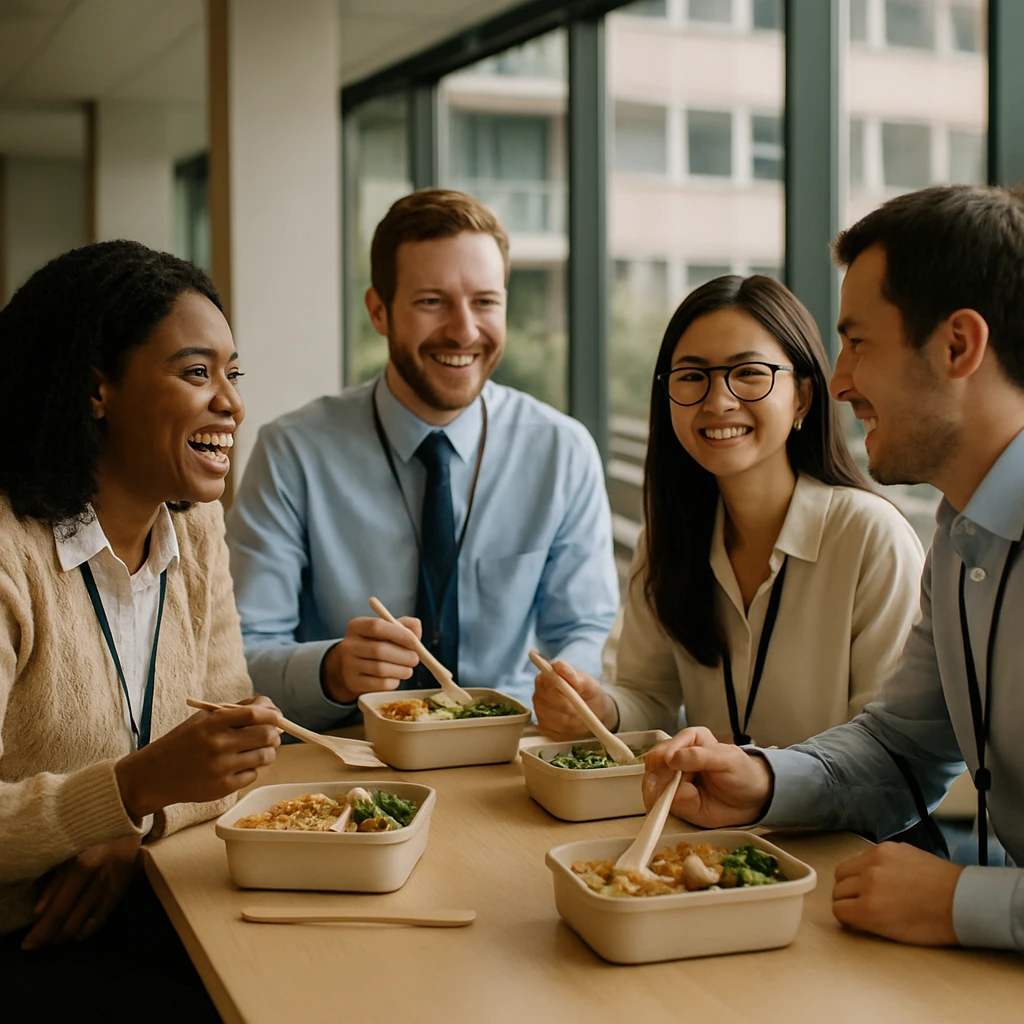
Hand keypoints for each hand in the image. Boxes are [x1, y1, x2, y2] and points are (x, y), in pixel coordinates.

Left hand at [21, 834, 141, 950]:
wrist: (128, 823)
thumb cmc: (92, 836)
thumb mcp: (69, 853)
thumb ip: (54, 882)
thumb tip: (38, 912)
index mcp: (81, 868)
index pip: (57, 910)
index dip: (41, 931)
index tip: (28, 944)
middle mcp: (97, 882)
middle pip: (70, 921)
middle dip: (51, 937)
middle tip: (39, 942)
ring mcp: (110, 888)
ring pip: (85, 924)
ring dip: (66, 935)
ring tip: (55, 938)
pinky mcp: (120, 891)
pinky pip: (102, 918)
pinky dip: (87, 930)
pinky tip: (78, 934)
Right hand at [115, 698, 281, 820]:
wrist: (155, 774)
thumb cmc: (184, 741)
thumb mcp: (204, 719)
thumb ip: (236, 711)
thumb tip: (271, 711)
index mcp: (213, 722)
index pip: (255, 714)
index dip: (273, 714)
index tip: (277, 716)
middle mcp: (218, 744)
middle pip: (267, 735)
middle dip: (275, 734)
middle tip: (272, 734)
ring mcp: (221, 767)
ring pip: (265, 756)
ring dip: (268, 752)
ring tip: (258, 750)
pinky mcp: (223, 787)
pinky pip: (253, 775)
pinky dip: (253, 769)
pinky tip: (240, 765)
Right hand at [320, 616, 422, 703]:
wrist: (351, 667)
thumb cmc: (375, 644)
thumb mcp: (385, 631)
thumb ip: (403, 625)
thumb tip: (416, 627)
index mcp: (356, 626)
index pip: (376, 626)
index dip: (399, 634)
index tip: (414, 641)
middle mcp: (349, 645)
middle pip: (379, 650)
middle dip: (403, 656)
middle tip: (415, 659)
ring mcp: (349, 665)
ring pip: (380, 669)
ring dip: (401, 670)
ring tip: (408, 669)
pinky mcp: (353, 683)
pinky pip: (379, 684)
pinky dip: (393, 682)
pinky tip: (395, 677)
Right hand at [532, 659, 616, 739]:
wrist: (594, 709)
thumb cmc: (588, 692)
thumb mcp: (585, 681)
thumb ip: (571, 673)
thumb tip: (558, 665)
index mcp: (544, 679)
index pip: (545, 684)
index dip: (560, 690)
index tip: (574, 694)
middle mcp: (538, 696)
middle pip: (546, 704)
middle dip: (567, 707)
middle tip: (581, 707)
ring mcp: (539, 713)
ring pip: (551, 719)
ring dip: (569, 719)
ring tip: (581, 715)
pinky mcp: (544, 728)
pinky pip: (553, 731)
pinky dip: (567, 730)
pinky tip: (575, 724)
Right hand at [642, 727, 772, 826]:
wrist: (754, 800)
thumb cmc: (743, 773)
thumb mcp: (727, 759)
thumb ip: (700, 756)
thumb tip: (672, 758)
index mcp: (689, 740)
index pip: (665, 747)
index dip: (664, 759)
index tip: (672, 767)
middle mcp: (677, 759)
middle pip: (653, 767)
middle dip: (656, 779)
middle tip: (667, 790)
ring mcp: (674, 781)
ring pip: (653, 786)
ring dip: (661, 795)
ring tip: (684, 798)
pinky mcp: (676, 801)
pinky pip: (662, 805)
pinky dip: (666, 807)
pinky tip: (682, 806)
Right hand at [832, 842, 963, 944]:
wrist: (961, 900)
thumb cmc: (936, 922)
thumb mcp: (895, 934)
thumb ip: (867, 921)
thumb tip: (853, 913)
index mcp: (870, 909)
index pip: (837, 909)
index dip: (846, 915)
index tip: (853, 916)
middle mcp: (868, 881)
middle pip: (837, 888)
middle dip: (846, 897)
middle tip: (858, 902)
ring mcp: (876, 861)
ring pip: (843, 869)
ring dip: (850, 879)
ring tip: (866, 886)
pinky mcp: (886, 848)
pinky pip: (862, 856)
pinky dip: (865, 865)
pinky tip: (880, 873)